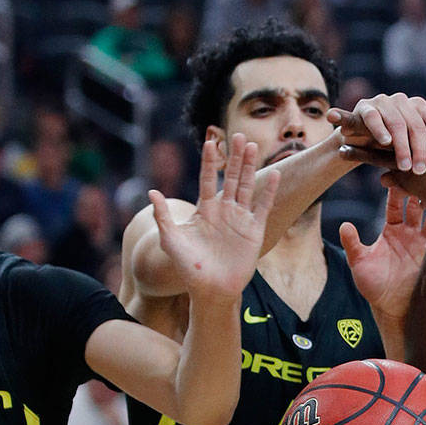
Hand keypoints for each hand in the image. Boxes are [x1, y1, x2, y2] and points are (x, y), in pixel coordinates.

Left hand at [150, 133, 278, 301]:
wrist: (211, 290)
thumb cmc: (189, 268)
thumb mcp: (171, 240)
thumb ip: (163, 216)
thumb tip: (151, 191)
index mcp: (205, 210)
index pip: (208, 179)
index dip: (210, 161)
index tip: (211, 142)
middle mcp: (224, 211)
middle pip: (231, 177)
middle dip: (234, 157)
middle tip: (239, 134)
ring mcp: (240, 220)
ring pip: (247, 186)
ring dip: (250, 166)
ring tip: (253, 146)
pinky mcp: (254, 231)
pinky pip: (263, 206)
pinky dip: (268, 191)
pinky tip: (274, 173)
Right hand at [328, 93, 425, 174]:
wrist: (358, 143)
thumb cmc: (393, 146)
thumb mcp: (415, 144)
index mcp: (420, 108)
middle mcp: (404, 102)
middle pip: (417, 124)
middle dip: (419, 149)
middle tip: (420, 170)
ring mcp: (383, 103)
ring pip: (397, 122)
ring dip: (401, 146)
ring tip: (404, 166)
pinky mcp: (364, 108)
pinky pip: (374, 117)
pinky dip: (379, 130)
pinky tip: (385, 143)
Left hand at [340, 96, 425, 222]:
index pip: (401, 118)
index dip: (382, 114)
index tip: (366, 108)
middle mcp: (420, 141)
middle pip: (385, 128)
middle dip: (361, 122)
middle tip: (338, 116)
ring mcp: (413, 157)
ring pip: (378, 146)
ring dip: (357, 142)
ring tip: (340, 138)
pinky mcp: (409, 176)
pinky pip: (380, 165)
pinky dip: (363, 156)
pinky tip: (348, 153)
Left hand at [341, 187, 425, 322]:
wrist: (395, 308)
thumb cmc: (374, 286)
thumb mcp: (360, 264)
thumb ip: (353, 244)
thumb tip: (344, 225)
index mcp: (391, 230)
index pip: (395, 203)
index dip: (396, 189)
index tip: (397, 175)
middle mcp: (409, 233)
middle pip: (416, 203)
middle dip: (418, 190)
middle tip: (421, 175)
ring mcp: (424, 241)